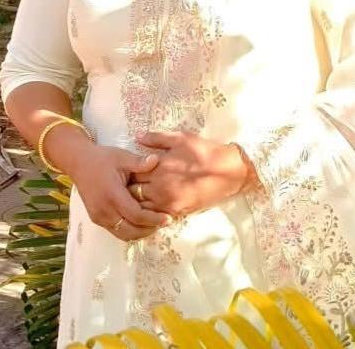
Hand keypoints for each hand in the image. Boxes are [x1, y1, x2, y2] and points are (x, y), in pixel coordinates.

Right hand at [69, 141, 171, 241]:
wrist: (79, 163)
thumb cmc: (102, 158)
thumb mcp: (122, 157)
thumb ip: (140, 162)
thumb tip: (157, 160)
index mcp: (112, 195)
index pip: (136, 215)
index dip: (153, 219)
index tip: (168, 218)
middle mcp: (104, 210)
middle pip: (130, 231)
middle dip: (149, 229)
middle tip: (164, 223)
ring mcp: (99, 216)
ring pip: (123, 235)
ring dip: (139, 232)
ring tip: (154, 224)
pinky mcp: (96, 219)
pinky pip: (115, 231)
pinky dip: (129, 230)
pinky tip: (140, 222)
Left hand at [128, 130, 254, 217]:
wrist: (227, 171)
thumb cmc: (204, 151)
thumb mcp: (180, 138)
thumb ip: (157, 138)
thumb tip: (137, 137)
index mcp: (158, 167)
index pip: (131, 174)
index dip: (128, 173)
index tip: (127, 171)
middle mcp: (159, 187)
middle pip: (133, 193)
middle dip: (129, 189)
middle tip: (129, 185)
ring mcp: (167, 202)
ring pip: (141, 207)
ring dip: (138, 202)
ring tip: (139, 196)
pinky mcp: (177, 212)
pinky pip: (155, 216)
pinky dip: (150, 212)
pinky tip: (152, 205)